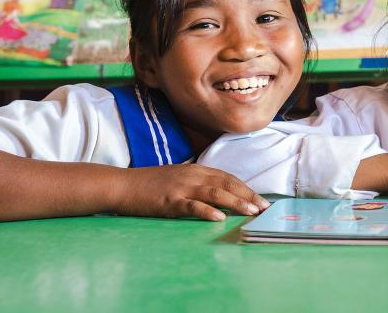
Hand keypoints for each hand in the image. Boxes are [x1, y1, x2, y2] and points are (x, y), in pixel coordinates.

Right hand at [114, 164, 270, 220]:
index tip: (261, 200)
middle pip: (226, 183)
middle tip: (264, 208)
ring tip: (251, 212)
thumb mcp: (178, 179)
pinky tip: (219, 218)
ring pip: (214, 193)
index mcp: (195, 170)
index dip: (246, 188)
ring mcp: (180, 187)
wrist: (123, 185)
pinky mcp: (169, 201)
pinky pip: (191, 206)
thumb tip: (219, 196)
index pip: (227, 177)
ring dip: (235, 202)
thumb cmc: (150, 185)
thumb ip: (197, 184)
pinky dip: (207, 211)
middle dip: (248, 195)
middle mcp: (191, 175)